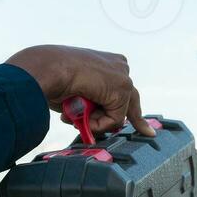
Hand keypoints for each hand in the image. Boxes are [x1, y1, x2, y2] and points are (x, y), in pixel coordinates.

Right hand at [5, 45, 153, 137]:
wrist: (48, 69)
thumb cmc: (52, 78)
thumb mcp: (75, 93)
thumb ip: (90, 103)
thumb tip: (91, 120)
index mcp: (108, 63)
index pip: (123, 89)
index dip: (129, 109)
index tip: (143, 125)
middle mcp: (119, 66)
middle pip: (131, 99)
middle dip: (137, 120)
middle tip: (148, 133)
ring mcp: (122, 76)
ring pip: (119, 113)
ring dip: (97, 121)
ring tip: (74, 115)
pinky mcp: (122, 88)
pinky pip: (115, 119)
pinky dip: (98, 124)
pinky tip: (83, 116)